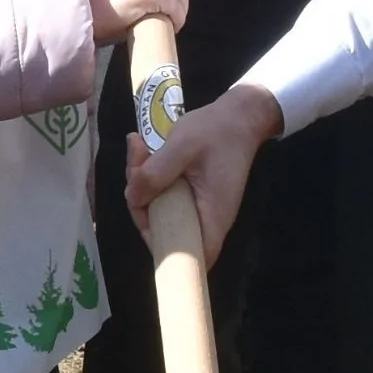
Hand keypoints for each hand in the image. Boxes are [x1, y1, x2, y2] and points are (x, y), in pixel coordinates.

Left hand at [126, 83, 277, 263]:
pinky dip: (149, 178)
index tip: (146, 218)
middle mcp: (206, 219)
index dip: (164, 250)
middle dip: (141, 203)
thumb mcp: (182, 146)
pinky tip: (144, 152)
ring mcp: (197, 208)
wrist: (238, 116)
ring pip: (159, 212)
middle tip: (137, 163)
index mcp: (212, 216)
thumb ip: (156, 173)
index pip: (192, 257)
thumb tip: (134, 197)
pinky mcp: (189, 196)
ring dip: (141, 184)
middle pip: (165, 232)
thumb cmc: (216, 131)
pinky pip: (163, 197)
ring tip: (139, 148)